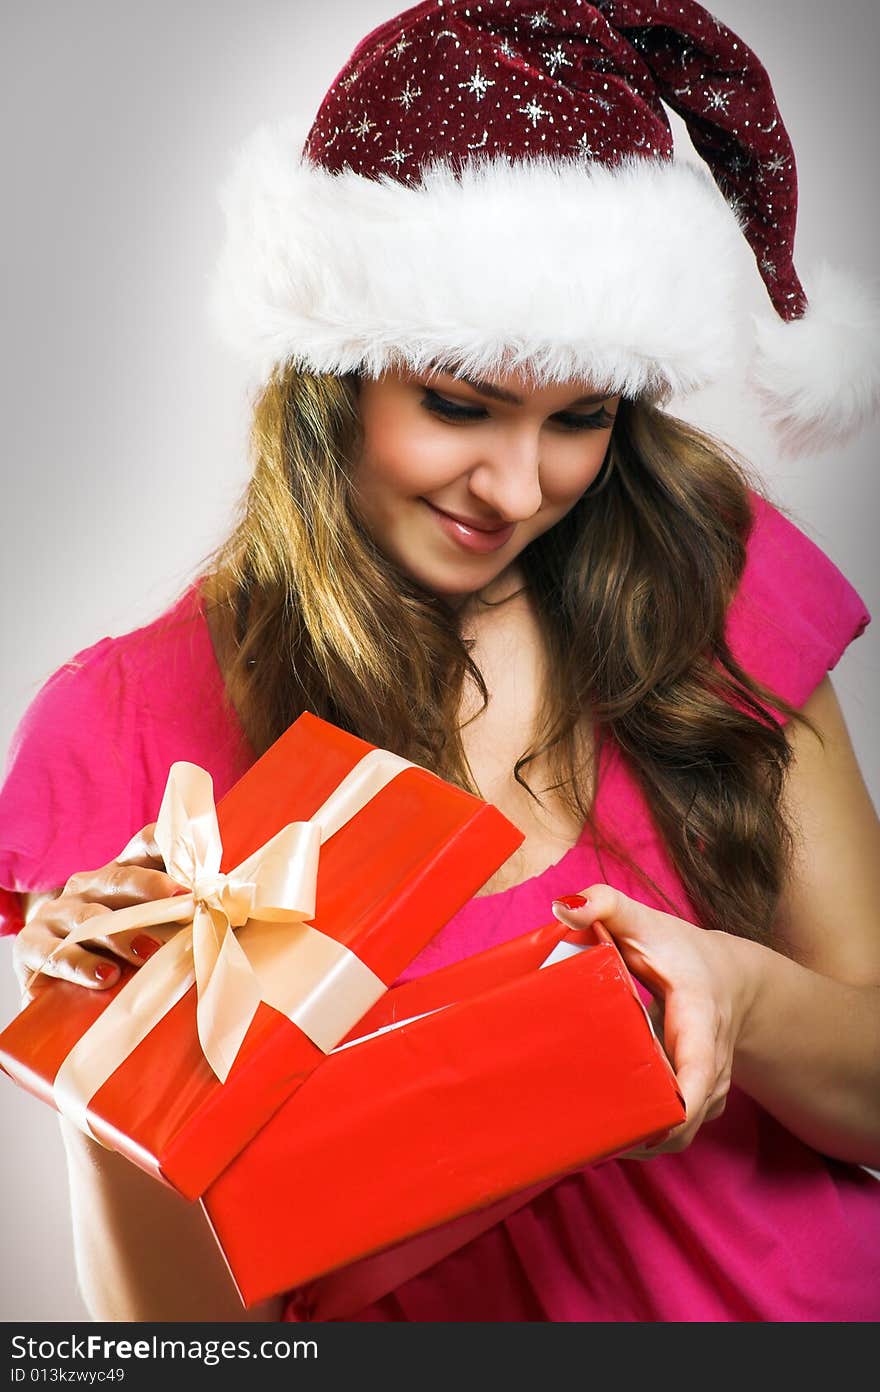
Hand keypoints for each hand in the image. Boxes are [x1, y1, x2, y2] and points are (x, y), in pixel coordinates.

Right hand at [12, 824, 184, 1002]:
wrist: (45, 975)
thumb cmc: (107, 953)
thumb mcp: (139, 932)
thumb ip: (171, 922)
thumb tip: (223, 922)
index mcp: (114, 877)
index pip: (142, 848)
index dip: (166, 845)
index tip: (194, 857)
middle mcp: (86, 887)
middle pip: (119, 878)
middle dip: (153, 886)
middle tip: (184, 898)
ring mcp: (57, 914)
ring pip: (91, 917)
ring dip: (122, 934)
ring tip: (149, 952)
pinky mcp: (33, 945)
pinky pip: (58, 953)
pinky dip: (82, 965)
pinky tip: (105, 976)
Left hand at [551, 886, 761, 1156]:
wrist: (730, 978)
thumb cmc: (681, 951)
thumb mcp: (645, 921)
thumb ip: (606, 904)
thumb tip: (564, 907)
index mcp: (700, 1021)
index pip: (696, 1074)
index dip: (671, 1108)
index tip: (634, 1123)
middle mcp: (711, 1064)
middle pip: (682, 1121)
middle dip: (638, 1136)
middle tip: (582, 1135)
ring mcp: (709, 1090)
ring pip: (676, 1133)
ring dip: (638, 1140)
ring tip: (586, 1137)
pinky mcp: (697, 1103)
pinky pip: (672, 1130)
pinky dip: (644, 1134)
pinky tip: (604, 1130)